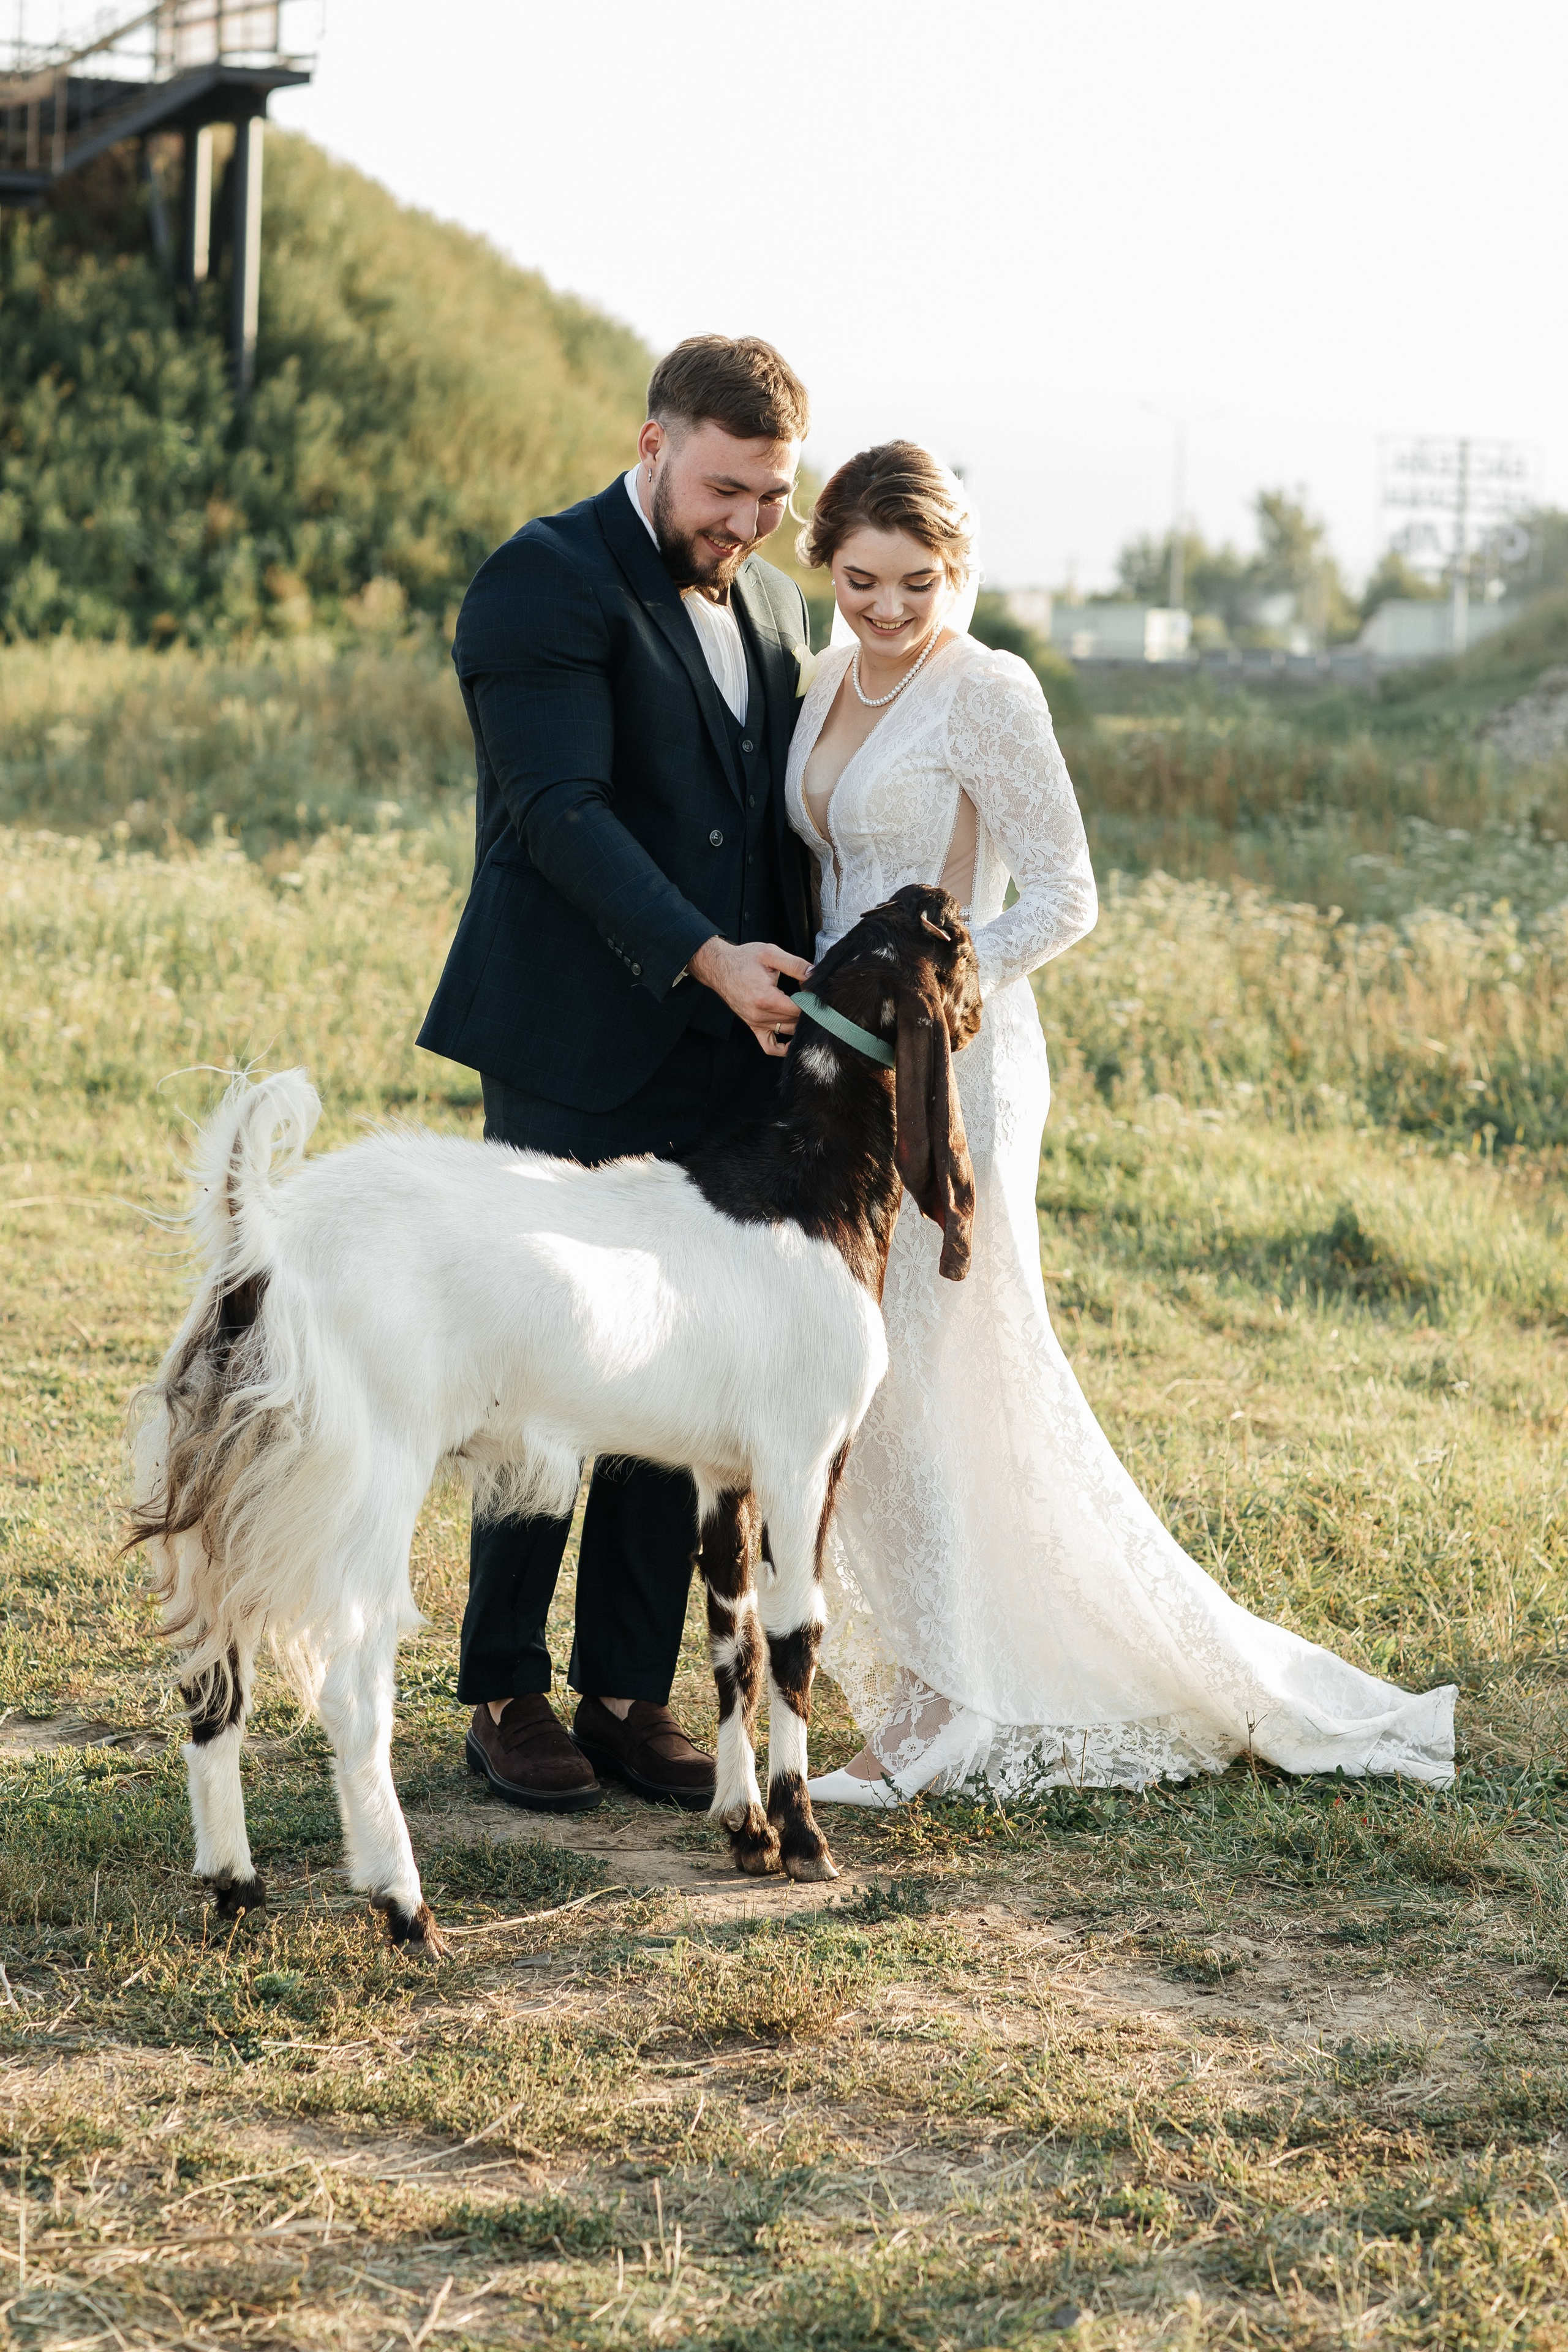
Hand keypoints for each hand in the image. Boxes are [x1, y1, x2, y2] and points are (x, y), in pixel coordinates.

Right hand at [689, 937, 812, 1056]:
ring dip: (799, 1023)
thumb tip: (814, 974)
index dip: (811, 1001)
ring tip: (804, 1009)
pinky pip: (770, 1046)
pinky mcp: (753, 1026)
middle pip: (795, 1021)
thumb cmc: (743, 959)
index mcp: (766, 998)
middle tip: (812, 998)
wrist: (718, 967)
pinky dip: (783, 1047)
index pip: (799, 1009)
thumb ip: (795, 965)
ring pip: (787, 1031)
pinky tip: (793, 1039)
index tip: (815, 991)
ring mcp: (756, 1023)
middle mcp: (760, 1015)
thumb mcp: (770, 954)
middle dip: (807, 1010)